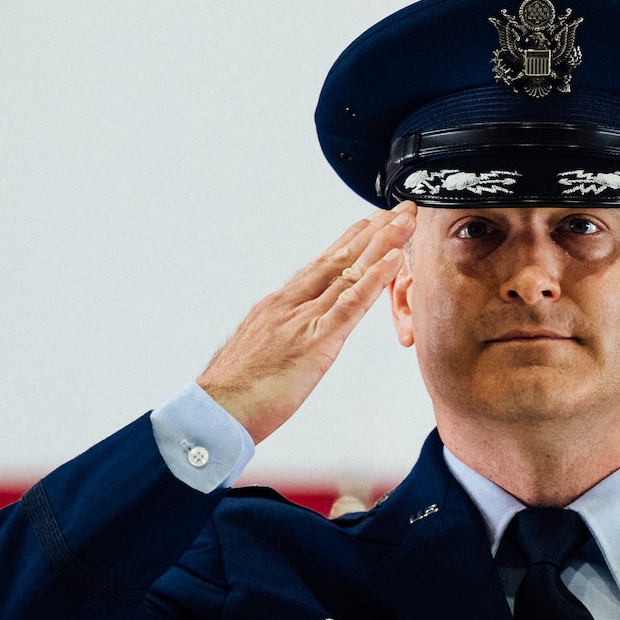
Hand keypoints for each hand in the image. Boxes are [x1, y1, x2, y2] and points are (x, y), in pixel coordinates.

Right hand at [198, 201, 417, 443]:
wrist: (215, 410)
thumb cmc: (233, 393)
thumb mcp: (258, 354)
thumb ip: (277, 338)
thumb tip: (289, 336)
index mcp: (277, 306)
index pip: (319, 266)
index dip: (347, 243)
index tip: (368, 224)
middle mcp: (291, 303)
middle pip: (338, 258)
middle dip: (371, 232)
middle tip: (397, 209)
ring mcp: (303, 319)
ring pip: (349, 271)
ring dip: (381, 243)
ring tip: (404, 220)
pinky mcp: (316, 341)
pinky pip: (351, 303)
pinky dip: (375, 278)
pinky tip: (394, 259)